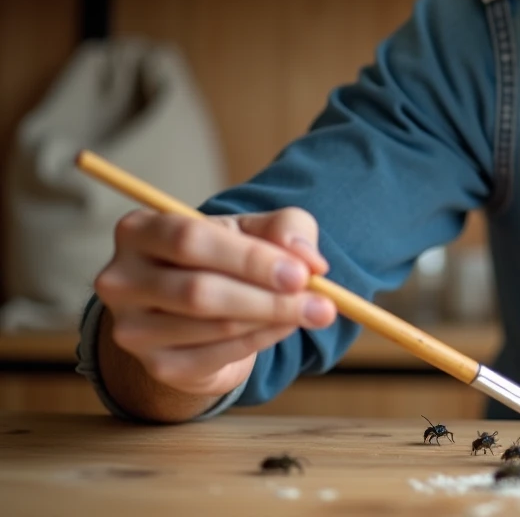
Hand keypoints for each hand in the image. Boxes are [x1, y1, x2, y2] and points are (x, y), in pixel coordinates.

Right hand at [94, 207, 336, 396]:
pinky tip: (286, 326)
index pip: (190, 241)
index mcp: (139, 230)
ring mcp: (132, 329)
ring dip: (273, 320)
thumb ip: (286, 229)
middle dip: (269, 298)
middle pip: (199, 291)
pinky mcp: (157, 366)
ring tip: (314, 312)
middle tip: (322, 303)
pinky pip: (217, 356)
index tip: (302, 273)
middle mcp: (121, 280)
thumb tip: (308, 261)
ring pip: (212, 326)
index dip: (250, 258)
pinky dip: (261, 341)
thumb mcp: (255, 229)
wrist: (198, 307)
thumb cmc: (225, 255)